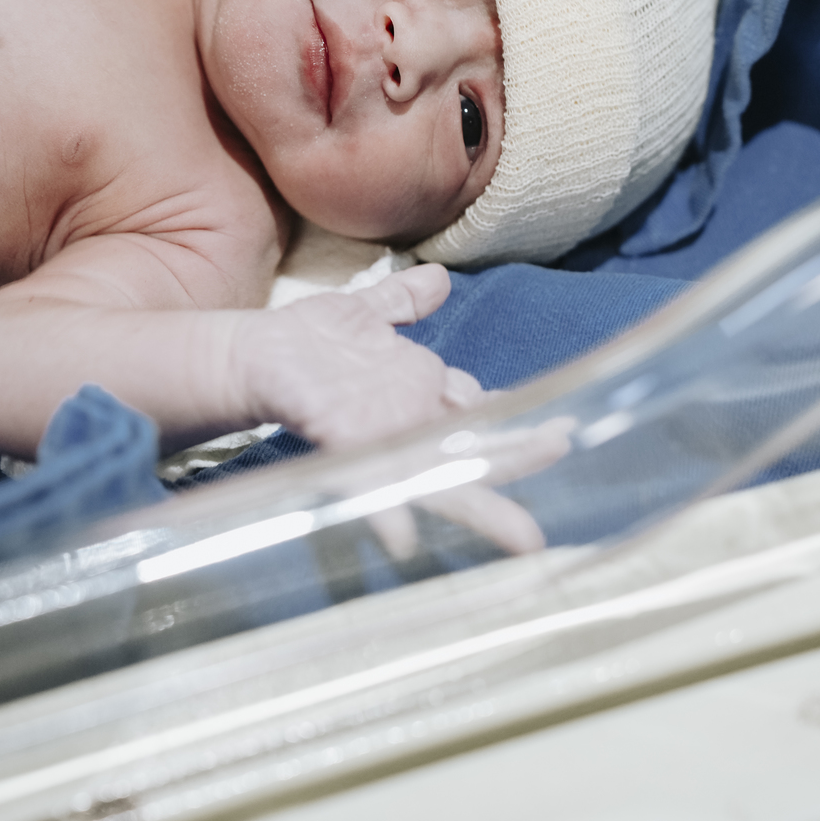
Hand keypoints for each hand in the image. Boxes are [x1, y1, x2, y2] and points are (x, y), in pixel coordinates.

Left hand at [239, 266, 570, 557]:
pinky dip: (389, 513)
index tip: (561, 428)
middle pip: (470, 446)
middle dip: (517, 461)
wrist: (252, 355)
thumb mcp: (362, 314)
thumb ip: (402, 304)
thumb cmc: (308, 342)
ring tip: (522, 539)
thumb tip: (440, 279)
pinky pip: (370, 481)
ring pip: (437, 475)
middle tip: (567, 473)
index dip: (513, 415)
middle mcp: (406, 418)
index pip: (475, 403)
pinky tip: (405, 541)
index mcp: (417, 388)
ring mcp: (379, 435)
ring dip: (476, 506)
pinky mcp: (344, 443)